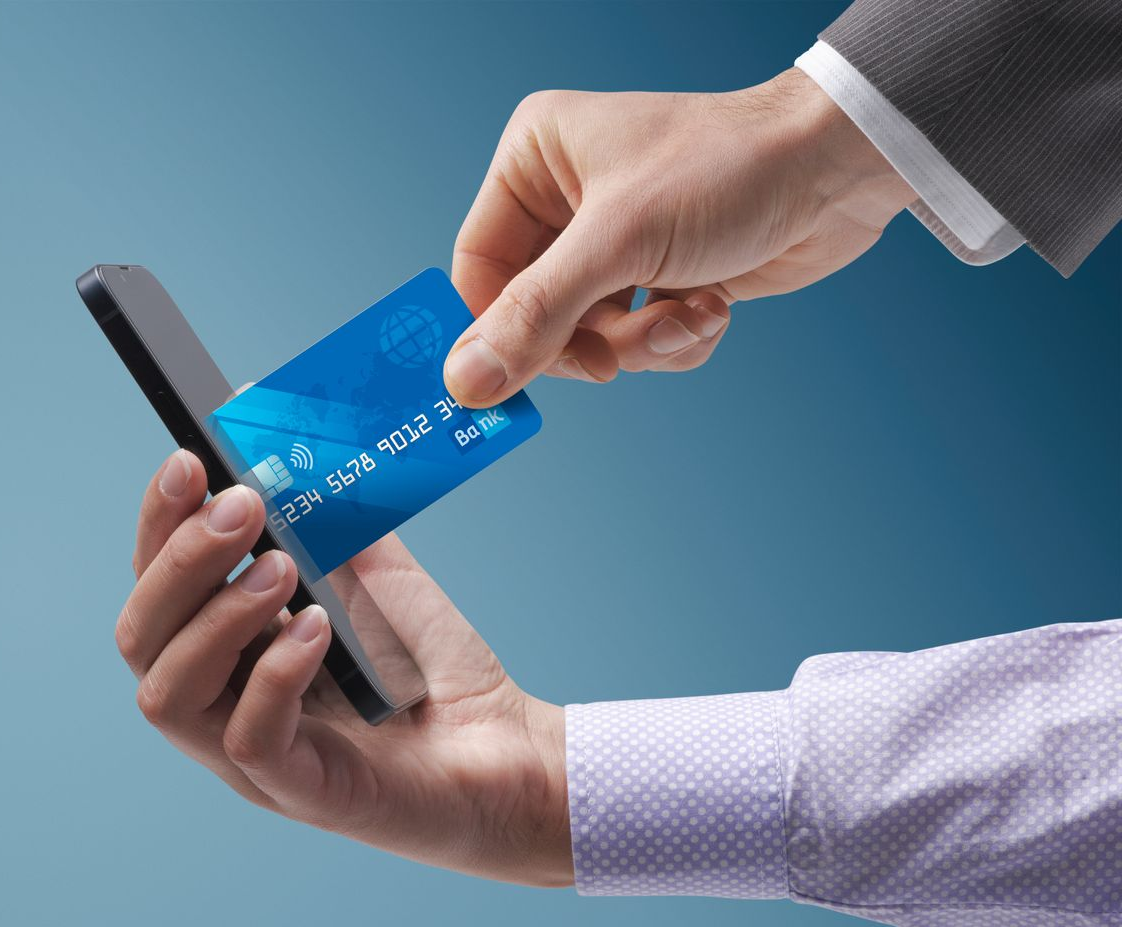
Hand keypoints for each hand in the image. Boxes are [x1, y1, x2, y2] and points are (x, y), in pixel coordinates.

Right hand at [116, 449, 571, 886]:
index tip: (188, 462)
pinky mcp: (304, 792)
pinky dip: (274, 673)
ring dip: (216, 616)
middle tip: (243, 507)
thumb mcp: (374, 574)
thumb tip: (285, 441)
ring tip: (280, 566)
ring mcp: (254, 758)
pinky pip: (251, 738)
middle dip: (181, 562)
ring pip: (170, 695)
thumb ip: (328, 519)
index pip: (154, 586)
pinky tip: (316, 628)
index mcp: (226, 649)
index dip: (159, 524)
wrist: (510, 746)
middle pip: (142, 638)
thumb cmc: (431, 668)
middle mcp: (223, 704)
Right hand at [445, 67, 915, 404]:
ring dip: (640, 344)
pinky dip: (674, 339)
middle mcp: (567, 198)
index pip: (478, 266)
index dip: (490, 328)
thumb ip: (536, 315)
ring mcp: (616, 241)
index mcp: (535, 161)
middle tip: (611, 361)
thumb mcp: (618, 243)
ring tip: (687, 315)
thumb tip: (464, 383)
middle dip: (584, 341)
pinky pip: (637, 340)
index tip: (503, 385)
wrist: (840, 170)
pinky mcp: (661, 275)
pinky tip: (714, 308)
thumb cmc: (727, 170)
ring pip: (588, 335)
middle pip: (530, 312)